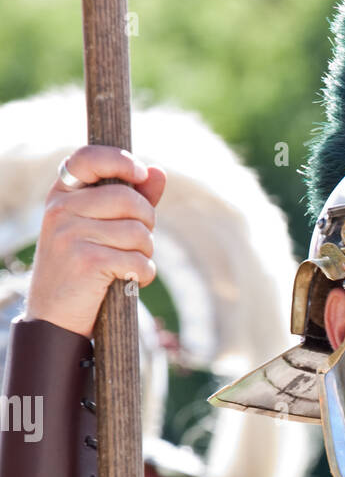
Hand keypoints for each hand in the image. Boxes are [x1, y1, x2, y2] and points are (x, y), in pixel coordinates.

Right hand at [23, 145, 166, 338]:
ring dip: (146, 253)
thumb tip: (158, 171)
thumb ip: (128, 199)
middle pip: (129, 199)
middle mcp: (61, 210)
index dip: (121, 160)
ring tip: (130, 265)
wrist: (54, 318)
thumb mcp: (98, 228)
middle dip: (147, 223)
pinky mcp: (86, 262)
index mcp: (62, 195)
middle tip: (139, 243)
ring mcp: (71, 235)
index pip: (89, 158)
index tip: (141, 173)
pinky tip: (129, 282)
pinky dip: (143, 275)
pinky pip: (137, 261)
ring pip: (138, 232)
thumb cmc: (82, 270)